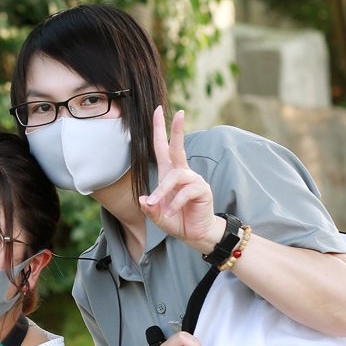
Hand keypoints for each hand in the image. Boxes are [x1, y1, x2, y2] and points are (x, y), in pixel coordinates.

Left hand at [138, 106, 223, 254]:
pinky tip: (172, 212)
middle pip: (178, 147)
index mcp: (169, 174)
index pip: (163, 148)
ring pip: (176, 176)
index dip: (159, 130)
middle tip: (180, 112)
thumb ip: (149, 209)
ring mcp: (193, 180)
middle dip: (177, 129)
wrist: (195, 234)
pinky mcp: (202, 190)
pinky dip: (175, 203)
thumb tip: (144, 199)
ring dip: (163, 191)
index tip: (158, 111)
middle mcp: (181, 173)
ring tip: (158, 207)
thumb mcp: (157, 216)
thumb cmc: (176, 220)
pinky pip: (186, 192)